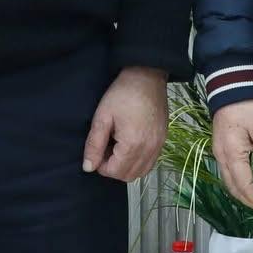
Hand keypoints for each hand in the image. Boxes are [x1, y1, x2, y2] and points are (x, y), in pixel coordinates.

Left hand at [82, 67, 167, 181]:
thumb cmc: (123, 93)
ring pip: (140, 172)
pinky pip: (150, 163)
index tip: (98, 149)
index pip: (114, 172)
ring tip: (118, 146)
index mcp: (133, 144)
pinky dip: (138, 161)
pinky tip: (130, 145)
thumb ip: (94, 144)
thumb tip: (88, 167)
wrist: (147, 77)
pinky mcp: (163, 140)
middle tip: (107, 147)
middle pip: (128, 175)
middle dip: (113, 168)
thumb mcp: (102, 117)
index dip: (101, 165)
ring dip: (126, 166)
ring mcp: (159, 145)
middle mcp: (149, 149)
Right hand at [211, 99, 252, 215]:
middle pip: (234, 189)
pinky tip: (251, 184)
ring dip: (245, 194)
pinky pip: (229, 173)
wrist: (232, 86)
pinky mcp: (222, 148)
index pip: (245, 187)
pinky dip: (240, 184)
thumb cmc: (249, 106)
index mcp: (232, 155)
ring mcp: (219, 153)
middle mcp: (221, 157)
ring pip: (230, 182)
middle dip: (252, 202)